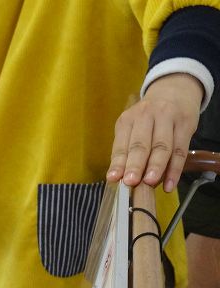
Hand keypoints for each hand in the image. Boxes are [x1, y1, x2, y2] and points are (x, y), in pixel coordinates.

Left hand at [107, 73, 202, 192]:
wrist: (175, 91)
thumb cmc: (148, 117)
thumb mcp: (132, 127)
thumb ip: (127, 150)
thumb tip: (121, 178)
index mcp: (127, 120)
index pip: (121, 144)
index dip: (118, 162)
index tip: (113, 178)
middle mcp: (146, 117)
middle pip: (141, 144)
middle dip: (135, 164)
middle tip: (131, 182)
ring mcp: (167, 119)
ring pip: (162, 146)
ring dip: (156, 167)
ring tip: (150, 183)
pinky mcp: (185, 125)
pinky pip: (180, 150)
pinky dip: (175, 170)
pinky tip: (169, 184)